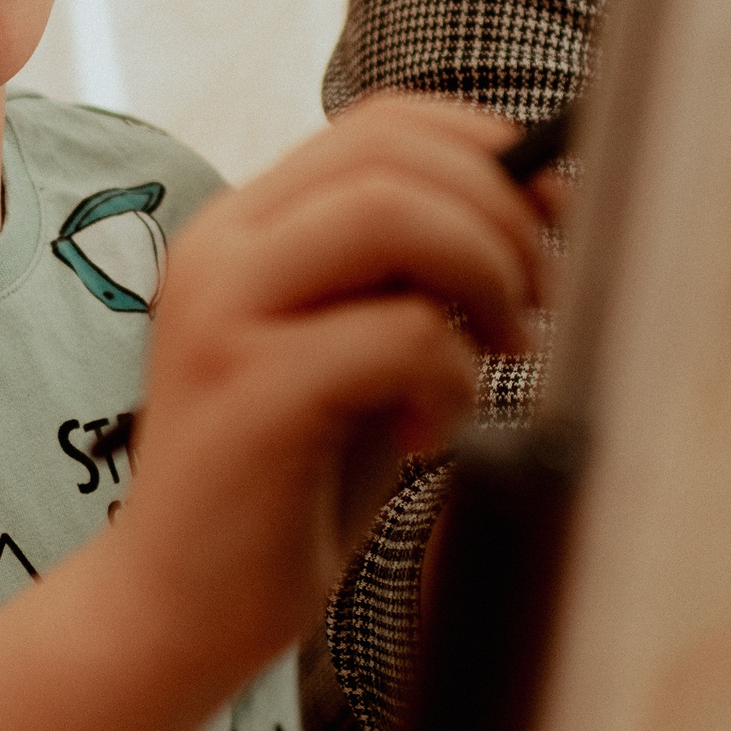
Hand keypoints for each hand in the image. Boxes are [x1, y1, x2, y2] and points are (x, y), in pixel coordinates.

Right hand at [110, 93, 553, 685]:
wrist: (179, 607)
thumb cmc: (289, 481)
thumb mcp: (357, 351)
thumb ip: (416, 277)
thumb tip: (542, 200)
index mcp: (246, 226)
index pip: (382, 123)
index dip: (488, 150)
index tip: (552, 222)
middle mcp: (221, 247)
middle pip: (394, 156)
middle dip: (503, 217)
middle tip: (540, 302)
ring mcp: (223, 313)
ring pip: (391, 216)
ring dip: (485, 274)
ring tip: (502, 352)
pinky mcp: (247, 392)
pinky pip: (395, 335)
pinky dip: (451, 377)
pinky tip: (430, 433)